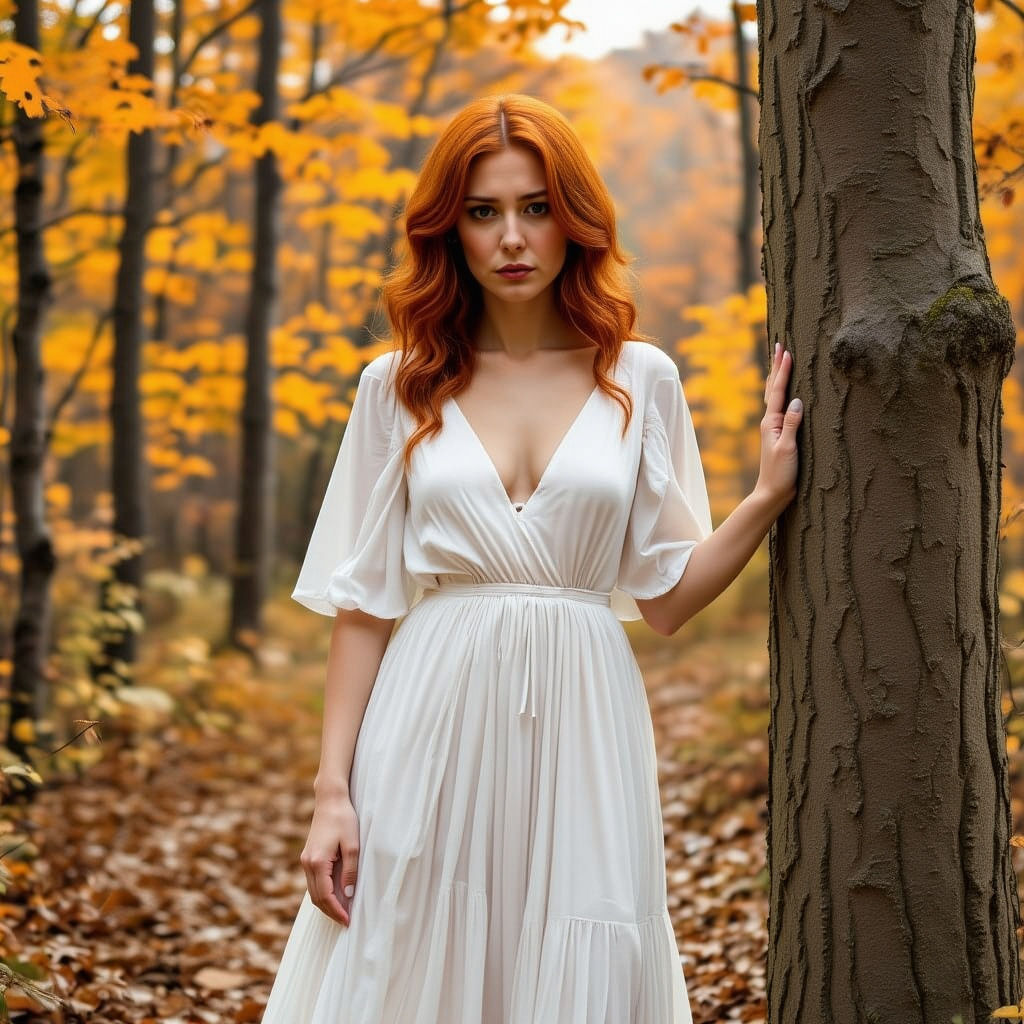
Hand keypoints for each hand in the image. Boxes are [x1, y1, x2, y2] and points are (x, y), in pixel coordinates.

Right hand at [300, 793, 359, 926]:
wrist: (330, 799)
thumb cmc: (343, 819)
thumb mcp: (352, 845)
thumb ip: (350, 871)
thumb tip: (348, 895)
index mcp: (317, 862)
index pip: (325, 896)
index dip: (337, 911)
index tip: (348, 921)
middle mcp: (307, 863)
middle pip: (316, 898)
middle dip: (331, 912)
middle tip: (346, 921)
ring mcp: (306, 860)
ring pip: (314, 891)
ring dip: (327, 903)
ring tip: (343, 911)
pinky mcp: (309, 856)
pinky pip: (314, 881)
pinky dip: (323, 892)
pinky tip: (336, 895)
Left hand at [755, 342, 802, 511]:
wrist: (772, 493)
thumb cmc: (780, 474)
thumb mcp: (787, 449)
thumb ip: (791, 425)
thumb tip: (796, 400)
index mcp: (771, 422)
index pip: (777, 390)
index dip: (782, 370)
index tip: (786, 350)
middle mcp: (770, 421)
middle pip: (773, 388)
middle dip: (777, 366)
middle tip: (780, 344)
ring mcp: (774, 427)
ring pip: (775, 396)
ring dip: (778, 377)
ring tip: (780, 360)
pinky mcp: (780, 434)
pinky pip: (780, 407)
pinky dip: (782, 393)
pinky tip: (786, 392)